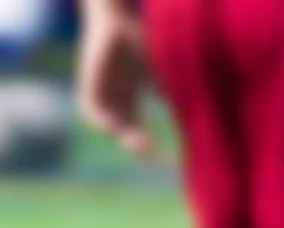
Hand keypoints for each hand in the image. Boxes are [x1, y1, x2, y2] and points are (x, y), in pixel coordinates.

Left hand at [77, 0, 157, 157]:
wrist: (114, 14)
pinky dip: (100, 117)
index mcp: (128, 95)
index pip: (135, 126)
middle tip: (148, 152)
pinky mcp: (88, 78)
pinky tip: (111, 125)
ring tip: (132, 141)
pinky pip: (90, 106)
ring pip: (106, 119)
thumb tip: (195, 113)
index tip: (159, 156)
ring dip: (118, 131)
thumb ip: (169, 90)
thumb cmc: (138, 37)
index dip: (146, 142)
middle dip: (134, 141)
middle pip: (122, 126)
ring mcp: (100, 88)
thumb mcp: (157, 69)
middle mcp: (113, 95)